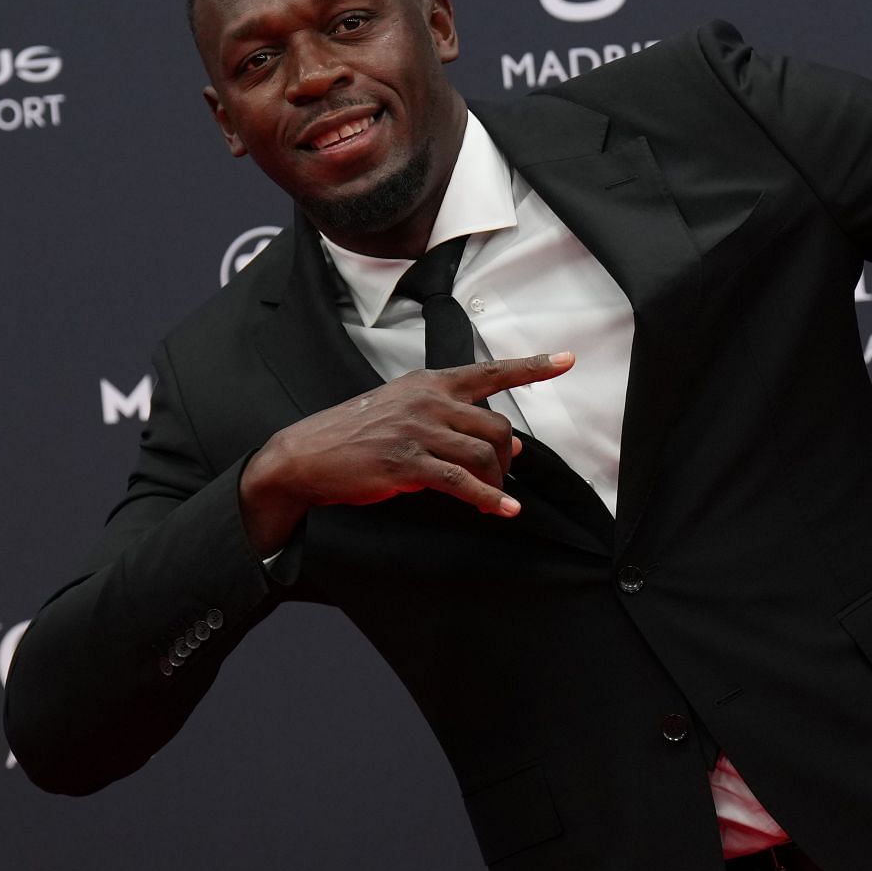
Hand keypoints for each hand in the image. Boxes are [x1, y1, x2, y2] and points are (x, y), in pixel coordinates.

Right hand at [238, 352, 574, 554]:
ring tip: (491, 497)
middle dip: (506, 456)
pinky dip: (487, 499)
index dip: (533, 365)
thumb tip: (507, 443)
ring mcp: (417, 430)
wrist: (304, 456)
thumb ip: (454, 422)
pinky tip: (501, 510)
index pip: (491, 371)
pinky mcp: (406, 463)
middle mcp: (427, 400)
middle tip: (499, 475)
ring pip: (484, 453)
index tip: (567, 359)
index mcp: (429, 382)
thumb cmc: (356, 435)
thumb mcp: (405, 414)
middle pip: (497, 424)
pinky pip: (461, 481)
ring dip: (496, 481)